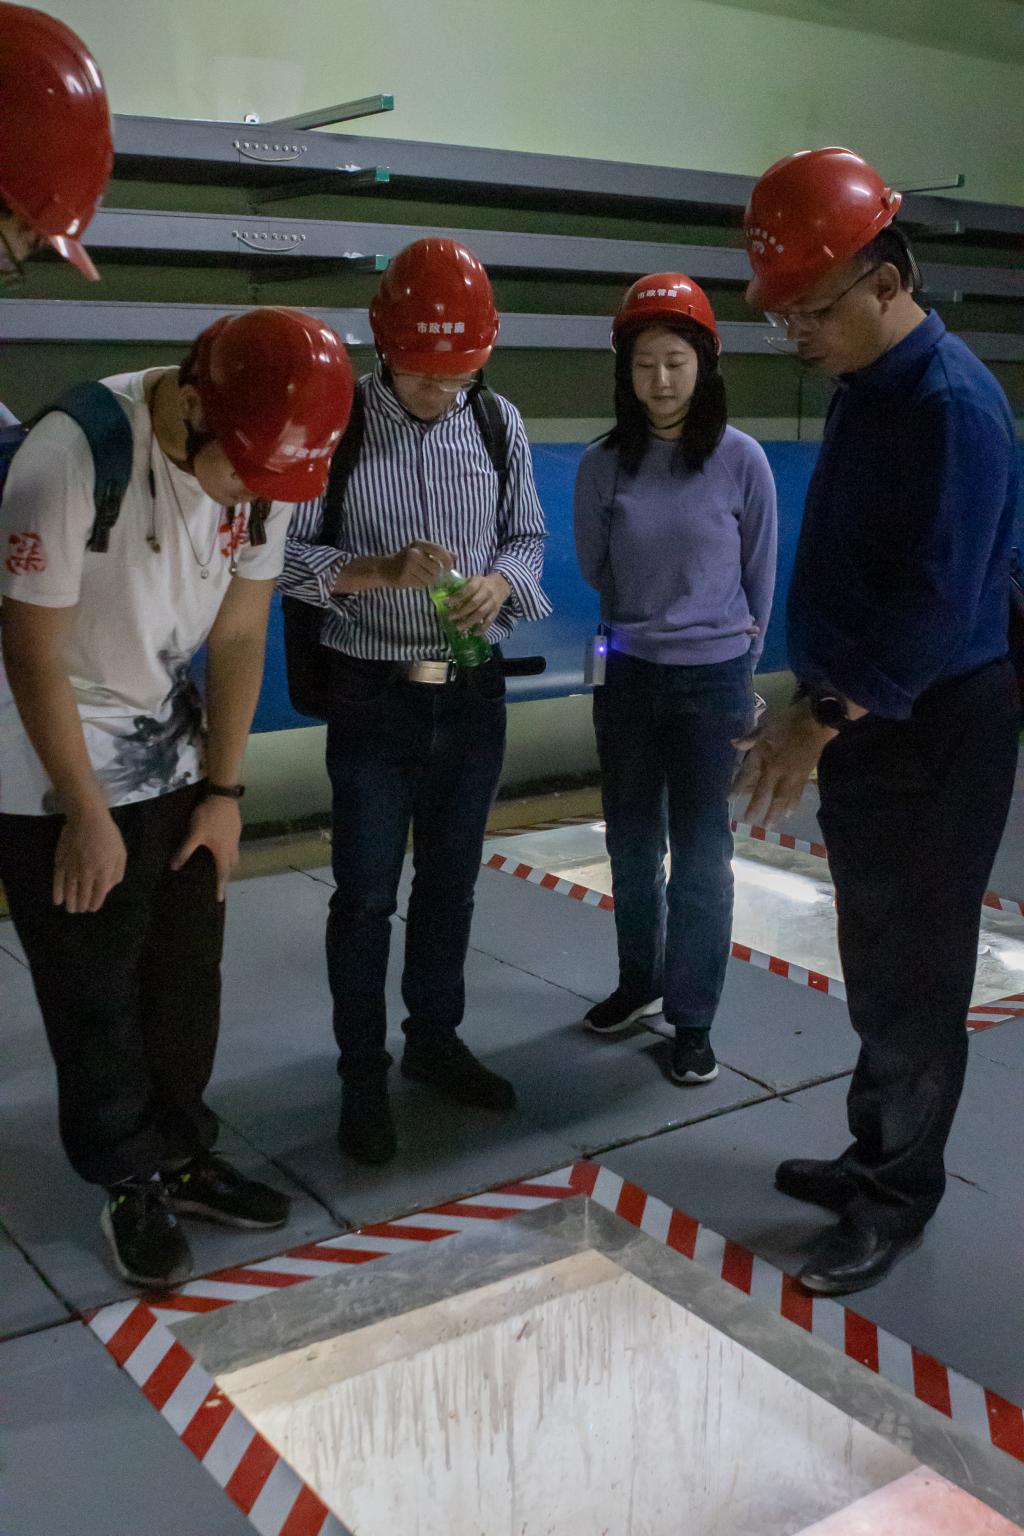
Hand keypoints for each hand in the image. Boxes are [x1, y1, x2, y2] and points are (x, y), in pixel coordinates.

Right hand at [53, 804, 126, 912]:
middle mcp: (87, 873)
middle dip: (82, 906)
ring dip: (70, 903)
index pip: (98, 895)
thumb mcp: (121, 854)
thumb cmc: (108, 835)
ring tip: (71, 909)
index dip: (94, 904)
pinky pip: (58, 881)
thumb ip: (116, 874)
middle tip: (80, 910)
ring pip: (70, 892)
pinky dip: (57, 893)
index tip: (91, 908)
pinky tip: (57, 900)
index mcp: (104, 872)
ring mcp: (73, 868)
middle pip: (83, 896)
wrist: (87, 818)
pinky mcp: (61, 862)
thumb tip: (107, 889)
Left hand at [171, 795, 241, 900]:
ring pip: (235, 855)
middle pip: (232, 866)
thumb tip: (174, 867)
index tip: (220, 899)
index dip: (220, 887)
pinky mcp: (236, 828)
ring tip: (221, 864)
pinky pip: (234, 845)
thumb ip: (185, 850)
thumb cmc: (208, 816)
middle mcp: (231, 847)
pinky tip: (222, 845)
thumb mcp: (194, 834)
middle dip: (226, 875)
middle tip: (220, 881)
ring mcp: (236, 837)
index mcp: (222, 851)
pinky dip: (229, 850)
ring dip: (229, 862)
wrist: (223, 796)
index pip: (222, 874)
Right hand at [383, 541, 455, 589]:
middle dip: (437, 575)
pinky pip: (421, 585)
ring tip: (422, 578)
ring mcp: (408, 565)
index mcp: (419, 544)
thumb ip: (439, 553)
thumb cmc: (407, 560)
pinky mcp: (404, 577)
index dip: (448, 561)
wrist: (385, 568)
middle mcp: (414, 553)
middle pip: (437, 569)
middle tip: (432, 576)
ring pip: (430, 579)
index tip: (449, 569)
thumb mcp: (422, 552)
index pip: (440, 551)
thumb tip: (456, 556)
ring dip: (429, 581)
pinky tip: (414, 581)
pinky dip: (420, 585)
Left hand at [444, 573, 510, 633]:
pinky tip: (474, 633)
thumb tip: (447, 600)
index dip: (457, 597)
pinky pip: (489, 621)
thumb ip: (462, 588)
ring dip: (469, 621)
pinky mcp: (496, 611)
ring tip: (459, 627)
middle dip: (461, 611)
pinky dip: (482, 628)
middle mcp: (487, 592)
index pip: (468, 589)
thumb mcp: (473, 581)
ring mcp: (492, 602)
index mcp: (479, 582)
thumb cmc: (481, 584)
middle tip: (450, 618)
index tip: (446, 603)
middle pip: (474, 603)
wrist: (501, 586)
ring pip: (481, 613)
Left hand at [731, 699, 834, 826]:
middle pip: (765, 792)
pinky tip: (789, 813)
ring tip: (769, 825)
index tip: (730, 800)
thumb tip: (733, 743)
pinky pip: (797, 794)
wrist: (816, 721)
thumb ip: (750, 737)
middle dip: (756, 807)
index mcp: (766, 756)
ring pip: (782, 798)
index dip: (738, 787)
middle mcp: (778, 769)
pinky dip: (793, 804)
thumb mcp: (766, 725)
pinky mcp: (805, 775)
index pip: (748, 775)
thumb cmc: (789, 721)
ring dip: (775, 812)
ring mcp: (792, 775)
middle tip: (749, 822)